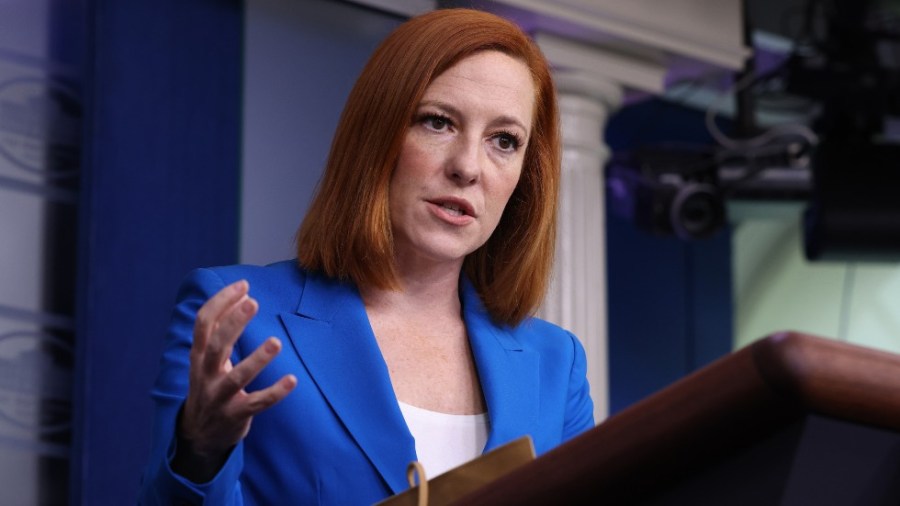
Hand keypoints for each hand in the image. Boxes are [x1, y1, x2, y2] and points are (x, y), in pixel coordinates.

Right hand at [172, 279, 296, 481]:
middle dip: (233, 323)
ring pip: (236, 377)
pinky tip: (292, 380)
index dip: (221, 302)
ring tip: (276, 342)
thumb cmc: (210, 385)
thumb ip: (221, 329)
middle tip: (254, 302)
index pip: (203, 323)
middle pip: (216, 345)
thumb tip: (243, 294)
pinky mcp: (235, 416)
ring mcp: (219, 397)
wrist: (199, 435)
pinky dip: (275, 392)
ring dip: (256, 359)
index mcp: (198, 356)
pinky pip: (257, 403)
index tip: (243, 285)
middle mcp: (205, 375)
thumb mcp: (207, 359)